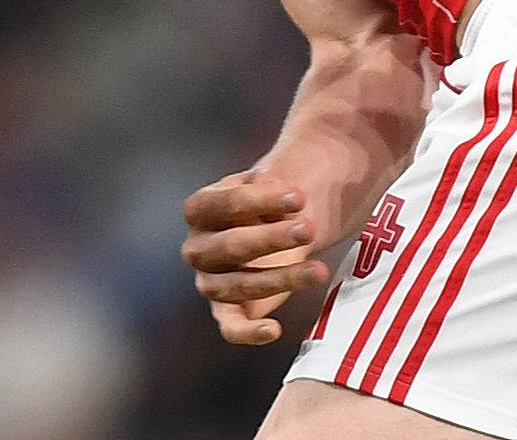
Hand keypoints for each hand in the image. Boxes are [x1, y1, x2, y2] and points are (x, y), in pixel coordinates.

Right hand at [182, 170, 329, 345]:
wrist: (278, 222)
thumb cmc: (270, 201)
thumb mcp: (269, 183)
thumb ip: (273, 184)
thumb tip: (283, 189)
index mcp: (200, 209)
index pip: (224, 204)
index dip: (261, 201)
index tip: (299, 197)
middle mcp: (197, 246)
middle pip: (230, 246)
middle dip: (271, 239)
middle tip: (310, 229)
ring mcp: (210, 280)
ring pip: (237, 286)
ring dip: (280, 279)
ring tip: (319, 269)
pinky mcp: (227, 309)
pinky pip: (230, 326)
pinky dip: (248, 332)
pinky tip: (274, 329)